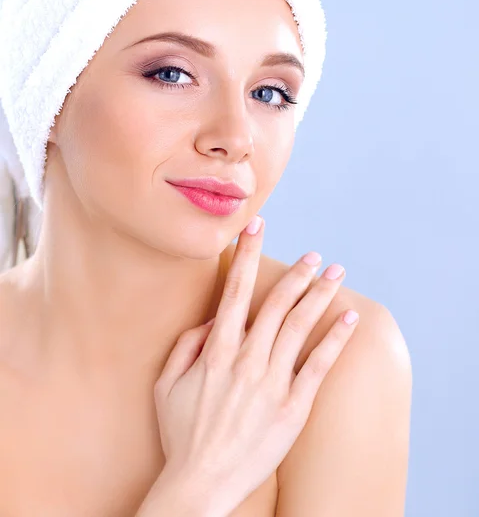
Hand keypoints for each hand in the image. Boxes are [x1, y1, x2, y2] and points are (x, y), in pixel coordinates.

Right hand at [153, 216, 358, 514]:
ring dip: (319, 294)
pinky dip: (336, 338)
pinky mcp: (293, 406)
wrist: (200, 482)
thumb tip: (213, 318)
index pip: (236, 290)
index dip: (247, 254)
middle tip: (314, 255)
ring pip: (300, 325)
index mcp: (216, 350)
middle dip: (297, 273)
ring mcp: (272, 382)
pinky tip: (348, 316)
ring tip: (335, 271)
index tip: (256, 227)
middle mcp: (247, 359)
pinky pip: (318, 364)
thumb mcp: (166, 383)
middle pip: (276, 303)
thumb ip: (187, 343)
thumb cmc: (181, 433)